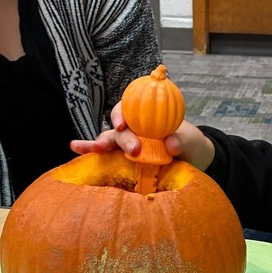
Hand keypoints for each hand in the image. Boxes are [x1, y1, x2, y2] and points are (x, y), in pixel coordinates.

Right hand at [71, 105, 215, 172]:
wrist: (194, 160)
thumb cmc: (189, 143)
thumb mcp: (190, 139)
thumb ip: (181, 139)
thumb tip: (171, 144)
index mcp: (145, 117)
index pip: (128, 109)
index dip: (122, 114)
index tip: (123, 125)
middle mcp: (133, 130)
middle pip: (119, 130)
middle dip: (122, 139)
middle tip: (134, 150)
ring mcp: (127, 147)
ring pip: (108, 142)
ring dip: (97, 145)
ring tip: (87, 149)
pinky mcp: (126, 163)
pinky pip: (109, 160)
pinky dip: (93, 157)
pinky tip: (78, 154)